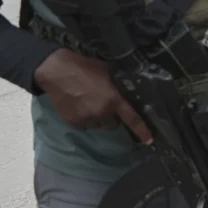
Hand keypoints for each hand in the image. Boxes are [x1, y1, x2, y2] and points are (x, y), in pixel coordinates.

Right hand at [34, 48, 152, 143]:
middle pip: (113, 124)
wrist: (57, 72)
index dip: (142, 130)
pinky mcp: (73, 123)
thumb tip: (125, 94)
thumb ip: (117, 87)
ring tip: (90, 104)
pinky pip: (85, 126)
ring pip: (99, 126)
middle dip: (112, 116)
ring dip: (98, 119)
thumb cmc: (85, 68)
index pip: (131, 119)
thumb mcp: (107, 73)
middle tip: (105, 104)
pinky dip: (85, 120)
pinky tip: (80, 107)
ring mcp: (86, 119)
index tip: (149, 140)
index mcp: (113, 100)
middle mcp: (101, 113)